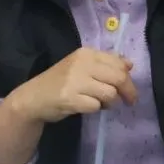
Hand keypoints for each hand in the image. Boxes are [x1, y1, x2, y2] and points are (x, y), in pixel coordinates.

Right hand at [9, 48, 136, 123]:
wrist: (33, 97)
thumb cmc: (59, 81)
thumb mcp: (82, 67)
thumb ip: (105, 64)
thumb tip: (129, 64)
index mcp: (86, 53)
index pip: (118, 63)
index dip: (128, 78)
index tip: (129, 89)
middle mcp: (81, 63)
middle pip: (118, 78)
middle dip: (128, 92)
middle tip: (129, 102)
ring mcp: (75, 81)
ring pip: (110, 93)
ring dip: (109, 102)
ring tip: (99, 103)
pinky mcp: (71, 98)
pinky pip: (96, 106)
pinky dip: (95, 109)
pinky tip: (86, 106)